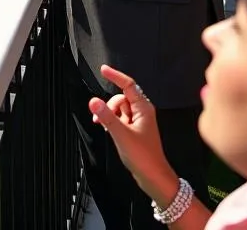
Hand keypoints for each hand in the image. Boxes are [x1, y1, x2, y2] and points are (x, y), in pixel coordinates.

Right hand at [89, 65, 176, 204]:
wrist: (153, 177)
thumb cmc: (143, 156)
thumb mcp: (121, 134)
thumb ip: (107, 116)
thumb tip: (93, 100)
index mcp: (143, 108)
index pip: (128, 84)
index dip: (115, 76)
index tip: (103, 69)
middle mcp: (142, 112)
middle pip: (121, 98)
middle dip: (110, 106)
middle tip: (102, 119)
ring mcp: (139, 121)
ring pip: (119, 109)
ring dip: (110, 116)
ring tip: (107, 128)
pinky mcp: (135, 130)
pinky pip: (120, 119)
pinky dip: (113, 122)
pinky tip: (109, 130)